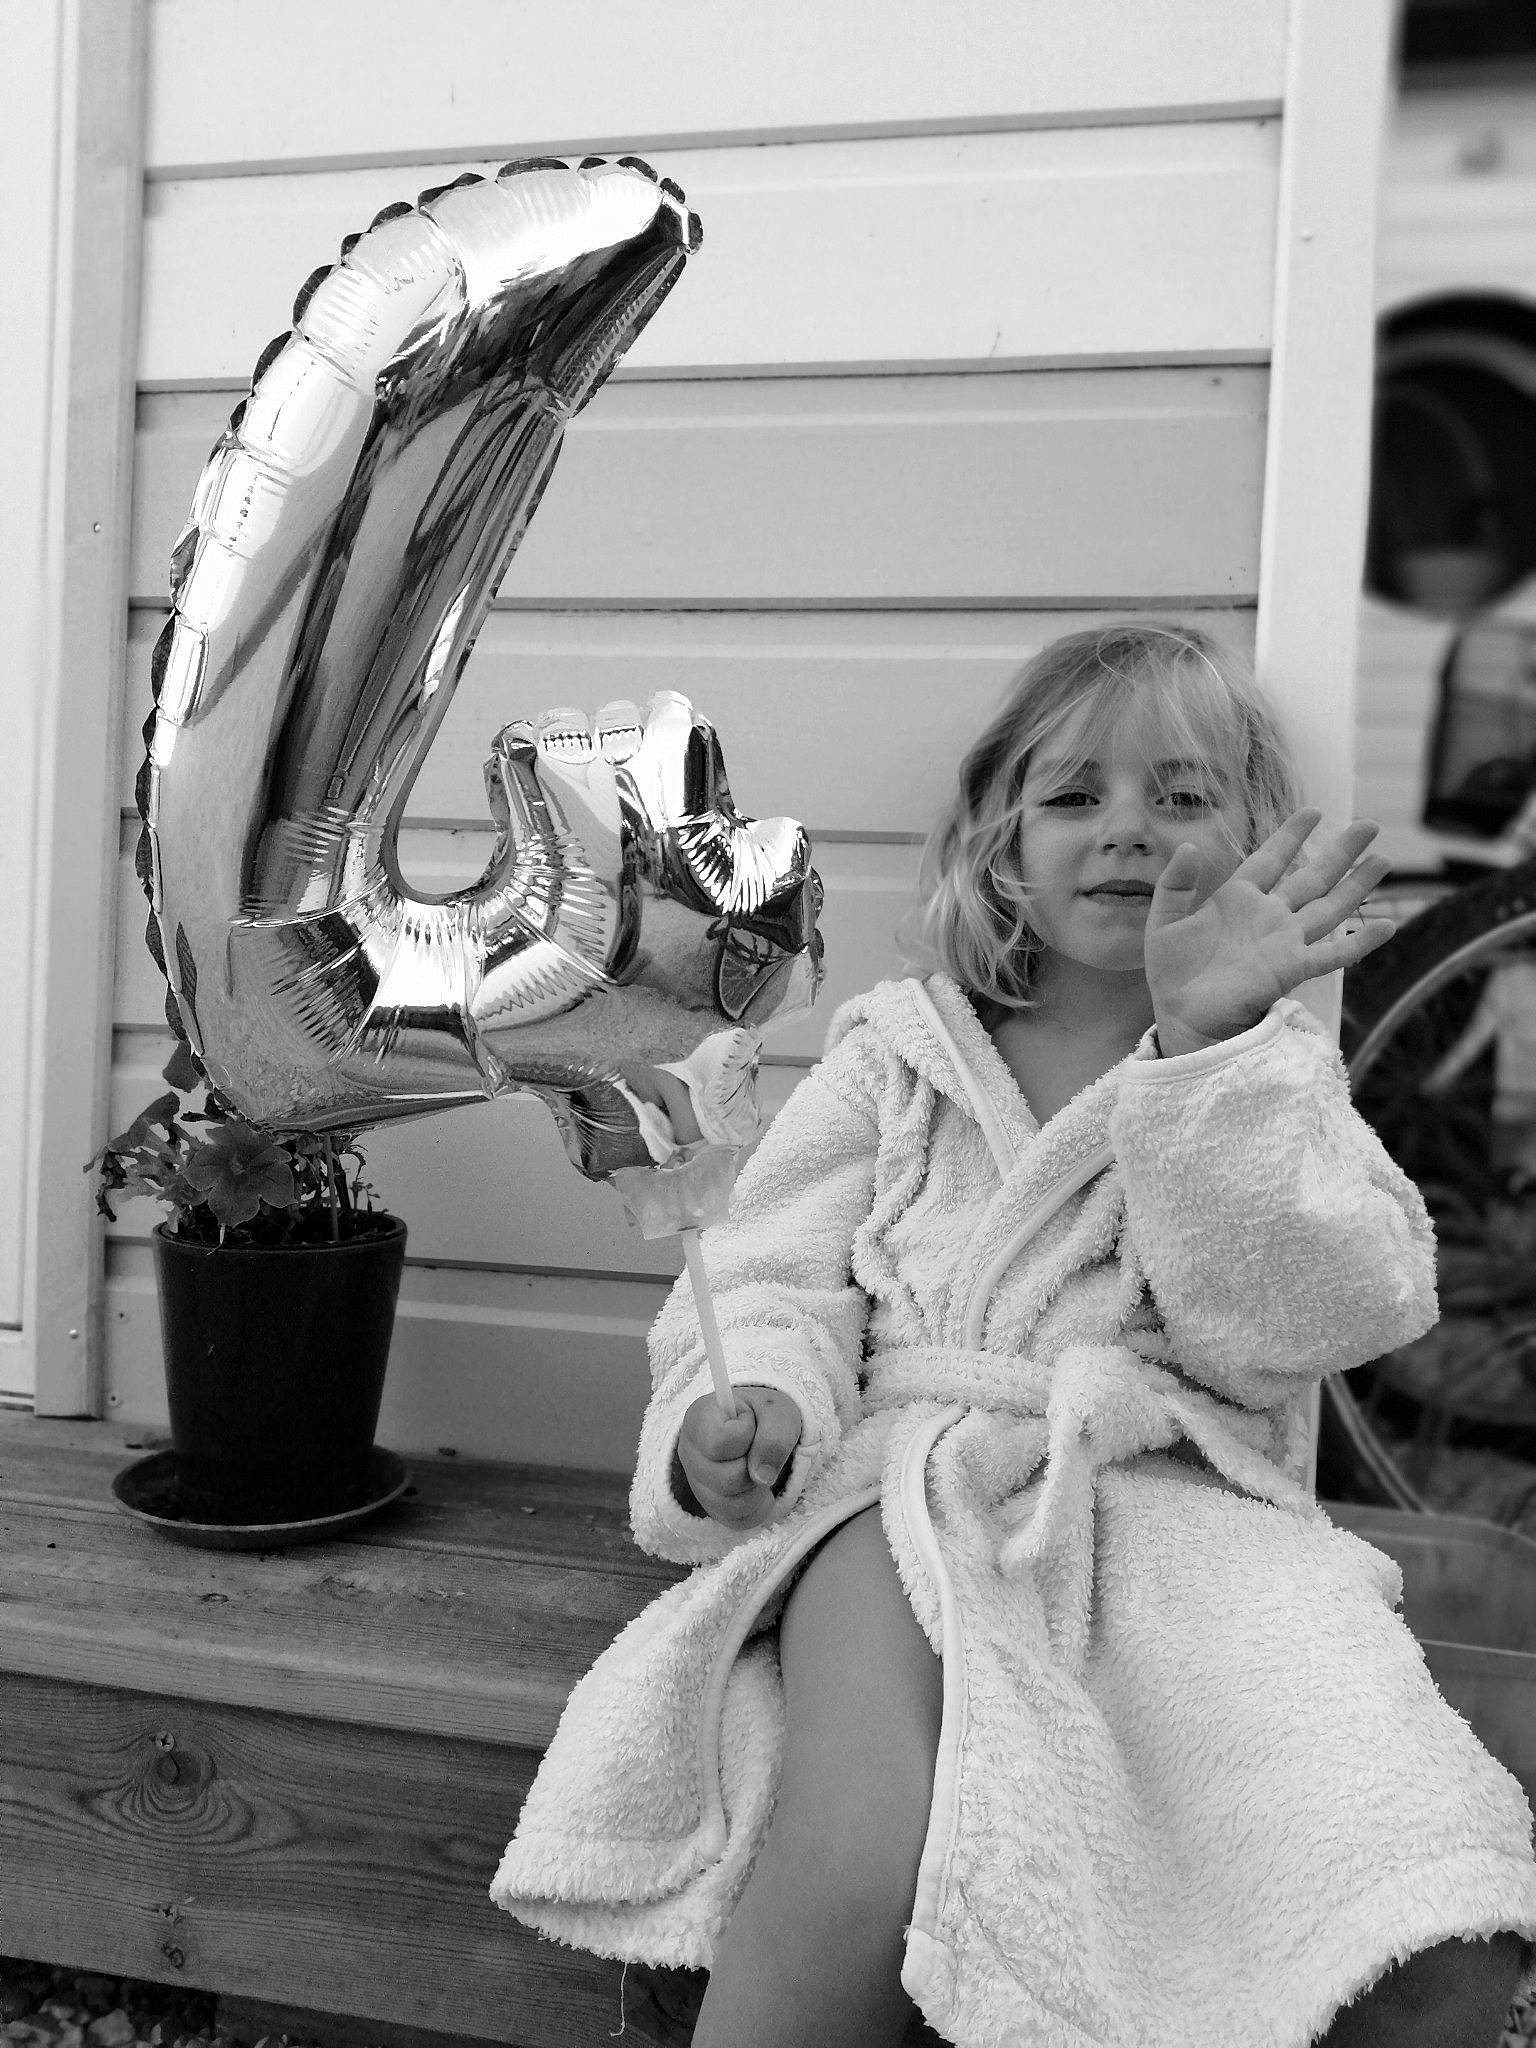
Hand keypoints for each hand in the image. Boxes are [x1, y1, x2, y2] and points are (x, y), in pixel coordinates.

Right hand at [673, 1385, 803, 1528]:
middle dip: (754, 1467)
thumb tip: (762, 1477)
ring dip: (758, 1489)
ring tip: (759, 1467)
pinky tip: (759, 1486)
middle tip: (757, 1449)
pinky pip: (738, 1521)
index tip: (750, 1422)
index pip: (720, 1442)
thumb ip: (774, 1437)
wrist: (765, 1427)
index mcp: (699, 1419)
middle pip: (726, 1480)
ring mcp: (697, 1484)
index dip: (746, 1435)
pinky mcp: (711, 1507)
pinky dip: (759, 1507)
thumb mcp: (778, 1411)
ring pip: (731, 1506)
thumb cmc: (765, 1414)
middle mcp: (689, 1453)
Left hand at [1144, 810, 1394, 1054]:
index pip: (1271, 858)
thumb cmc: (1172, 974)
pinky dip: (1360, 941)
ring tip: (1384, 861)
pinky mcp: (1292, 968)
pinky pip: (1333, 953)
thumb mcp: (1164, 921)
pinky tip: (1387, 926)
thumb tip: (1189, 846)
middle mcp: (1268, 916)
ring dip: (1357, 886)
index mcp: (1238, 899)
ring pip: (1330, 908)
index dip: (1291, 835)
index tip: (1313, 811)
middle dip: (1340, 852)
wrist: (1181, 1016)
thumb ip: (1176, 883)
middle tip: (1369, 826)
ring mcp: (1284, 942)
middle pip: (1312, 878)